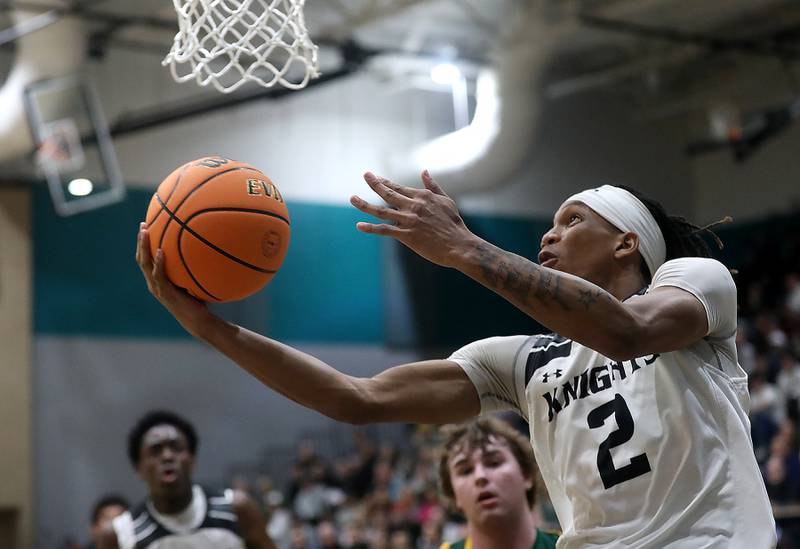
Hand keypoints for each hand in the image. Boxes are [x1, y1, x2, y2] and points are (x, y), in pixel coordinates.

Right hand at [136, 222, 214, 337]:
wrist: (198, 320)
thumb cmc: (198, 301)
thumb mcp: (192, 280)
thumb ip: (191, 267)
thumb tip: (204, 248)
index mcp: (157, 280)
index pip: (145, 259)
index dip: (143, 244)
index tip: (145, 227)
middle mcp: (153, 283)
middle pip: (141, 259)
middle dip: (140, 241)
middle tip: (142, 225)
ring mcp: (158, 288)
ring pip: (145, 264)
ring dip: (144, 248)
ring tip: (145, 232)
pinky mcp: (165, 293)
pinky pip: (159, 275)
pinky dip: (159, 263)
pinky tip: (161, 252)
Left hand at [350, 171, 476, 267]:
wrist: (459, 245)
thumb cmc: (454, 224)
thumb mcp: (446, 200)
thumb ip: (433, 186)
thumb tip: (424, 171)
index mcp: (422, 196)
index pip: (399, 187)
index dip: (385, 182)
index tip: (374, 176)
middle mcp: (413, 206)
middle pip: (388, 193)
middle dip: (374, 184)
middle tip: (365, 175)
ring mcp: (409, 220)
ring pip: (381, 211)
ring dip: (365, 205)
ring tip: (352, 198)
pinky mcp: (407, 236)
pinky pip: (385, 230)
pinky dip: (371, 228)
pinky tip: (359, 226)